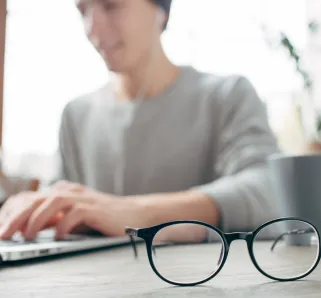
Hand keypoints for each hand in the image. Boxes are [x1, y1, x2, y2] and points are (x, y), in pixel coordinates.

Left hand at [0, 181, 125, 239]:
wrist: (133, 213)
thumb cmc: (102, 217)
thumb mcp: (73, 216)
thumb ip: (53, 218)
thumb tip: (27, 228)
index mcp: (63, 192)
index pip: (30, 197)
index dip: (12, 211)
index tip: (2, 227)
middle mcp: (71, 192)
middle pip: (37, 198)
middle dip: (16, 217)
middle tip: (4, 235)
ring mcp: (83, 198)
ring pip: (52, 202)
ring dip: (35, 219)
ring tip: (26, 236)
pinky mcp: (96, 208)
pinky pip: (74, 214)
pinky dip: (63, 226)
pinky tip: (59, 236)